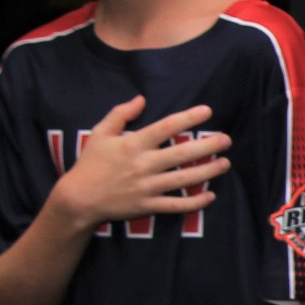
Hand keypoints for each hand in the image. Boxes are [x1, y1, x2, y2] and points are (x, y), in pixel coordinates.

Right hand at [48, 94, 231, 230]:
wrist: (78, 199)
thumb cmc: (90, 164)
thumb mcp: (100, 133)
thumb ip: (120, 114)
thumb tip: (141, 99)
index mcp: (133, 144)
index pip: (166, 127)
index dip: (189, 118)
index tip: (208, 111)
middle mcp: (143, 164)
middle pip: (182, 153)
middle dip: (208, 145)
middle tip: (226, 140)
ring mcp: (147, 187)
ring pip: (184, 179)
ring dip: (208, 171)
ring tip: (225, 163)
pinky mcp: (147, 206)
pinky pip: (176, 205)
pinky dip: (194, 202)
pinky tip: (210, 195)